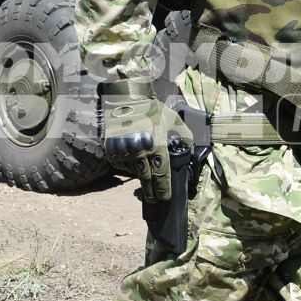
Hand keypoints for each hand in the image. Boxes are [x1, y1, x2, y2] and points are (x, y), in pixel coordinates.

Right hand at [101, 79, 187, 203]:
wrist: (127, 100)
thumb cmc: (154, 111)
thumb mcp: (175, 121)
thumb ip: (184, 138)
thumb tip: (188, 153)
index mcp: (157, 145)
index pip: (161, 174)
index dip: (163, 189)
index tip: (164, 198)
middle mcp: (140, 151)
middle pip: (146, 179)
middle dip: (151, 192)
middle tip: (154, 200)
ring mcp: (124, 151)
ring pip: (134, 172)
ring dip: (140, 176)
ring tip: (145, 177)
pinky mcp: (112, 150)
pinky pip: (122, 165)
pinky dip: (128, 166)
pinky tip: (133, 162)